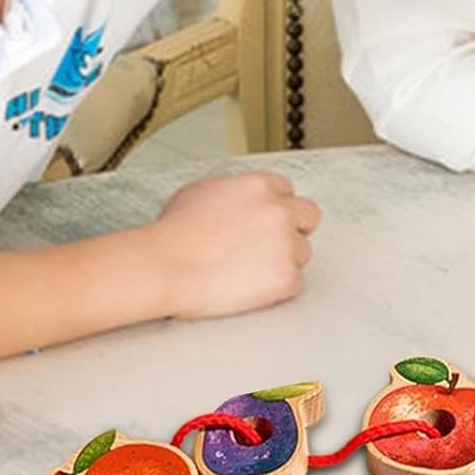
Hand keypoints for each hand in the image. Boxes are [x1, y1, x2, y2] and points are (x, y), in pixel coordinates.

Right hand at [147, 172, 320, 318]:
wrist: (166, 267)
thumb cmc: (174, 234)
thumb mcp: (202, 191)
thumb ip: (234, 190)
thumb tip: (241, 201)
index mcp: (261, 185)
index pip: (288, 192)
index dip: (275, 209)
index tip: (265, 222)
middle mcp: (279, 210)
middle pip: (308, 217)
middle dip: (293, 230)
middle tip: (269, 246)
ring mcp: (286, 244)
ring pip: (302, 252)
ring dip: (282, 261)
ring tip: (247, 270)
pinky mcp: (286, 277)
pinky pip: (294, 283)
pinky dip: (275, 289)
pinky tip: (249, 287)